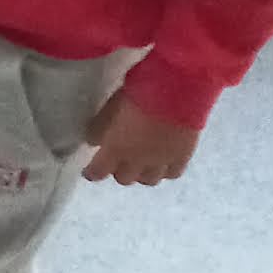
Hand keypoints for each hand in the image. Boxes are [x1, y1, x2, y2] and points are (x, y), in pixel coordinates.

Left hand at [81, 88, 195, 189]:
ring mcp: (161, 162)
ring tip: (141, 162)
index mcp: (116, 149)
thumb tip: (94, 141)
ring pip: (148, 180)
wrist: (176, 92)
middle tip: (118, 160)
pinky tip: (163, 162)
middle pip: (124, 179)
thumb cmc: (138, 93)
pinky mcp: (182, 157)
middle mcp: (137, 162)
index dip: (93, 173)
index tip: (90, 171)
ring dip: (142, 173)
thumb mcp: (110, 108)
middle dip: (119, 171)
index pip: (98, 171)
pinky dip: (164, 170)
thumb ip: (100, 128)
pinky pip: (171, 174)